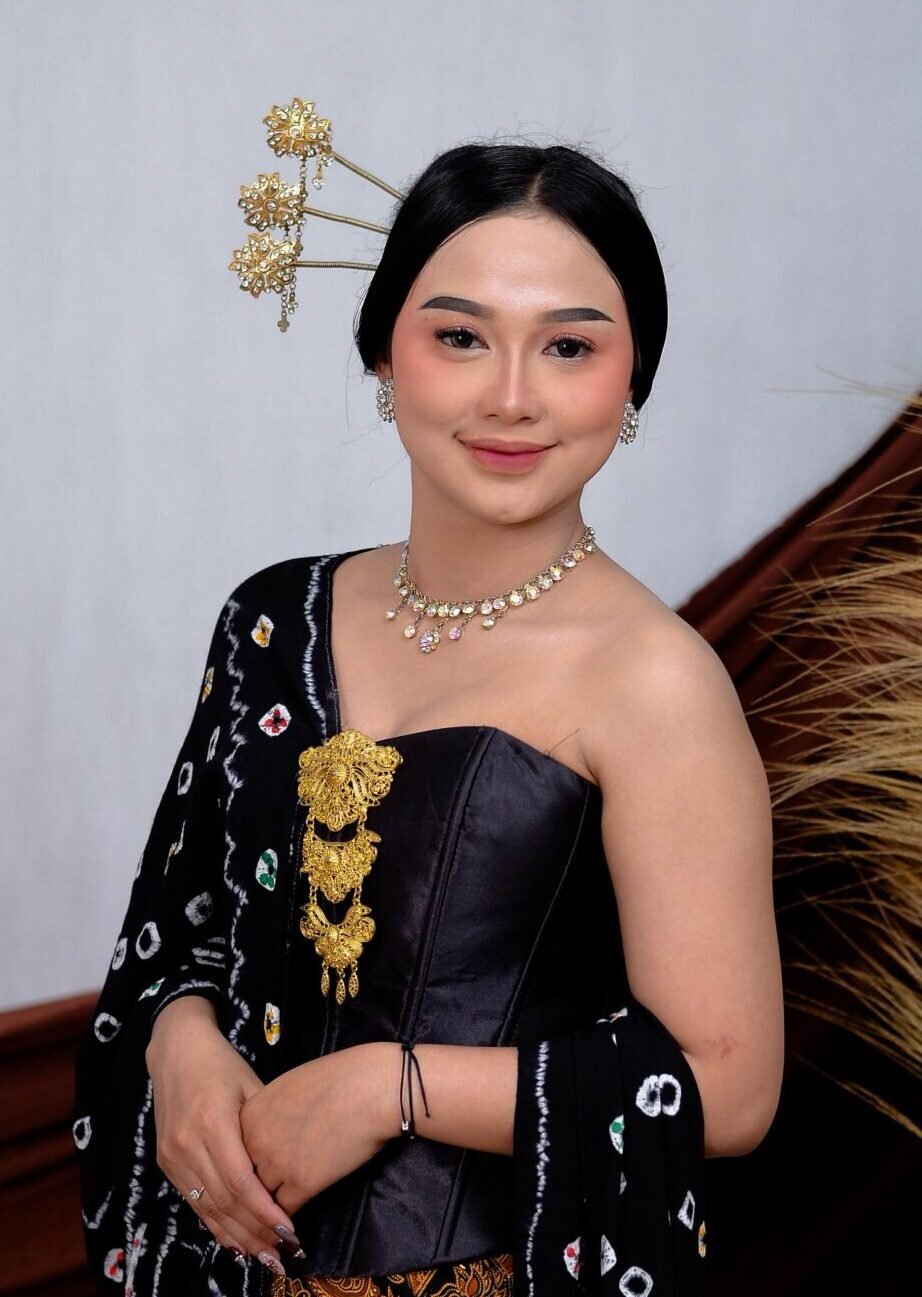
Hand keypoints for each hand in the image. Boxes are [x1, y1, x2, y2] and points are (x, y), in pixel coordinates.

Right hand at [146, 996, 301, 1271]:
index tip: (290, 1231)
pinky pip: (192, 1201)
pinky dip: (215, 1224)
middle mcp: (187, 1143)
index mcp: (212, 1123)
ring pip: (206, 1207)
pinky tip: (235, 1240)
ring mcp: (172, 1155)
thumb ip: (265, 1128)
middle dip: (254, 1232)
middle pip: (224, 1201)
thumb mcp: (251, 1086)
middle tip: (282, 1254)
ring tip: (263, 1255)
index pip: (240, 1182)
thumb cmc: (223, 1064)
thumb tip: (289, 1169)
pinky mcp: (165, 1161)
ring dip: (236, 1235)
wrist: (177, 1050)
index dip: (265, 1211)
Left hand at [239, 1041, 399, 1216]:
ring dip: (268, 1212)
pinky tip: (293, 1226)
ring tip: (274, 1223)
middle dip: (255, 1191)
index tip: (257, 1177)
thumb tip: (274, 1130)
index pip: (236, 1152)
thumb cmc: (342, 1077)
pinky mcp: (302, 1183)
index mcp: (251, 1113)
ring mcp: (277, 1162)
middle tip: (264, 1205)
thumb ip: (273, 1113)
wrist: (372, 1087)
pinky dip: (288, 1221)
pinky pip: (284, 1212)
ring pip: (260, 1200)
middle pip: (244, 1178)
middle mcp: (256, 1139)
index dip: (248, 1166)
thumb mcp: (292, 1086)